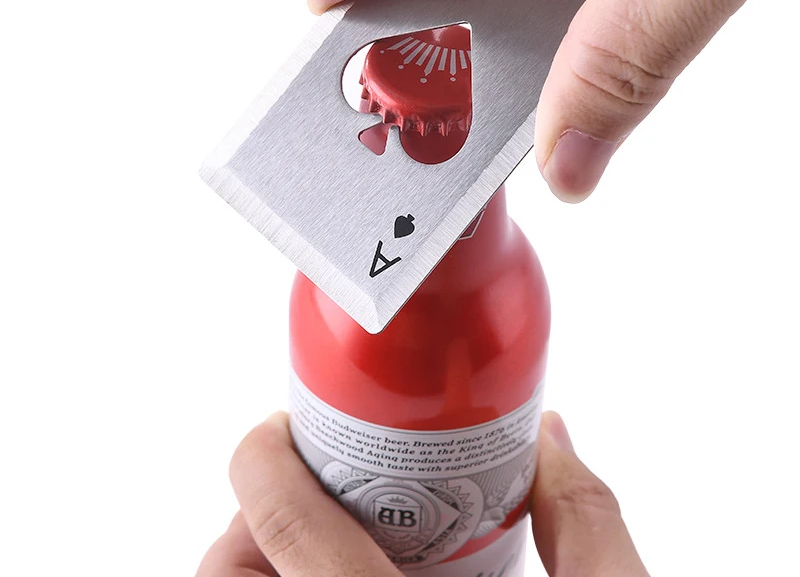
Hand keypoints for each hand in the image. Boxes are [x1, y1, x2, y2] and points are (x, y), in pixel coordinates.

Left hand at [196, 411, 648, 575]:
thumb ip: (591, 526)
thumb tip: (554, 438)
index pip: (278, 522)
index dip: (260, 457)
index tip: (274, 430)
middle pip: (226, 568)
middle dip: (250, 519)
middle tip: (309, 496)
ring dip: (264, 555)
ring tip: (325, 540)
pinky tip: (352, 573)